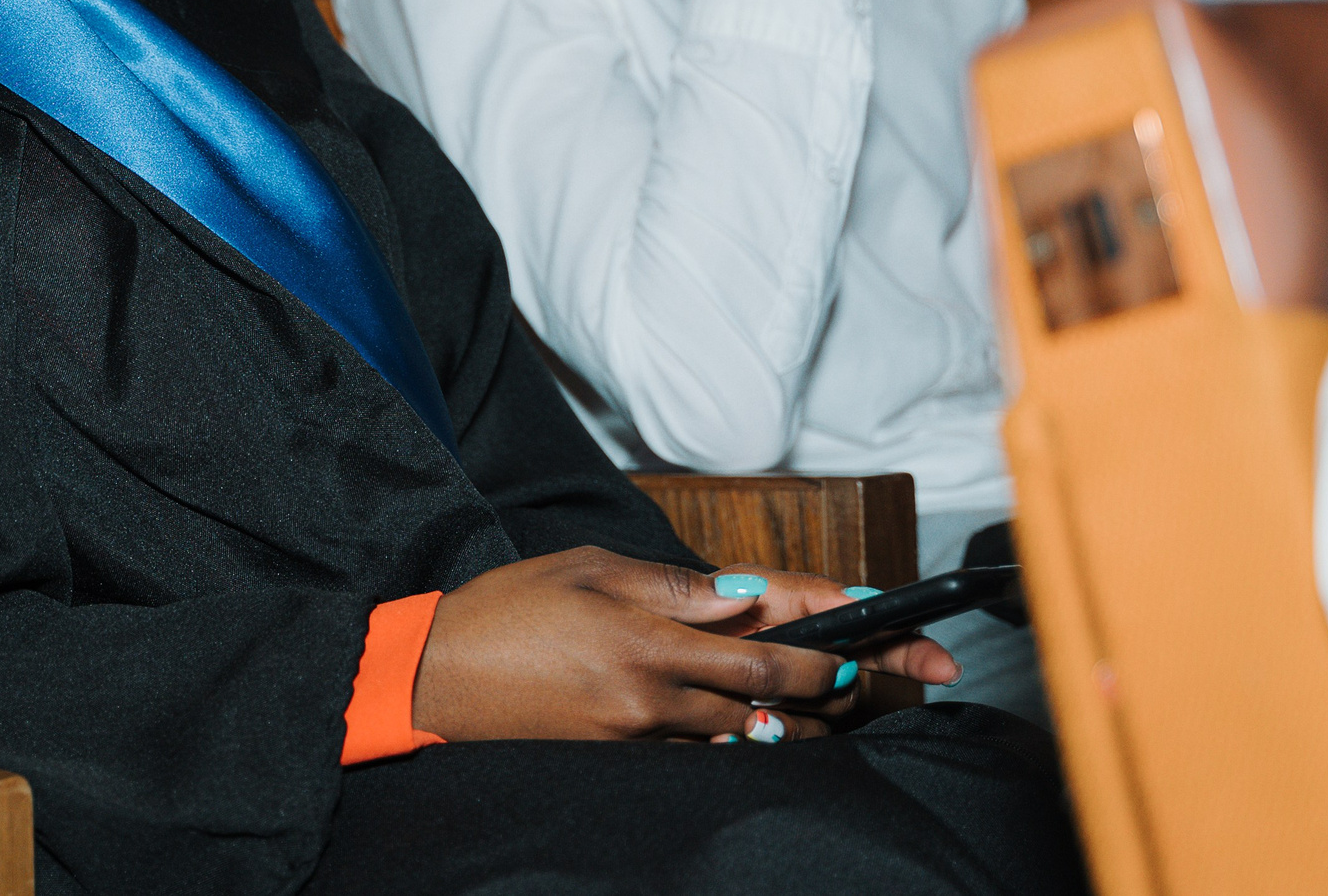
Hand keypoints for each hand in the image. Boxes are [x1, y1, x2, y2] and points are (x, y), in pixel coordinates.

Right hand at [411, 548, 956, 743]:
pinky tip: (767, 725)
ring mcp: (640, 734)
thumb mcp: (590, 570)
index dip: (829, 641)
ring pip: (746, 733)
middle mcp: (654, 693)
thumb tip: (748, 598)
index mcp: (648, 636)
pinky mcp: (624, 757)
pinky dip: (741, 736)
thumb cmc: (506, 610)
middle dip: (840, 687)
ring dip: (799, 719)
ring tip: (846, 704)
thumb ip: (675, 589)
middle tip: (892, 680)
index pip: (764, 643)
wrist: (435, 678)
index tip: (880, 638)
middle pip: (772, 698)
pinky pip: (701, 750)